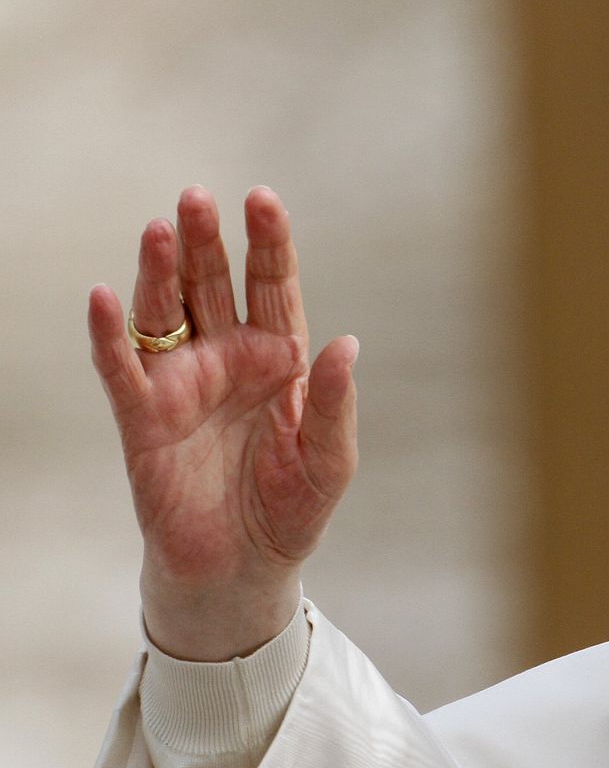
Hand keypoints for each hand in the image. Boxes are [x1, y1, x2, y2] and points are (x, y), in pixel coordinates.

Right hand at [88, 186, 358, 659]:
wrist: (243, 570)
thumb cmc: (290, 511)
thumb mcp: (330, 460)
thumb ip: (334, 403)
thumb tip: (345, 343)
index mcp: (278, 362)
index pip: (273, 289)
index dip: (269, 245)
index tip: (263, 200)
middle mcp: (227, 361)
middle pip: (214, 286)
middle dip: (207, 241)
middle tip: (197, 196)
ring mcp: (182, 385)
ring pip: (165, 313)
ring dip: (159, 271)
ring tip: (160, 228)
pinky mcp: (144, 420)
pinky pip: (122, 369)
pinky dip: (110, 334)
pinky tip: (104, 296)